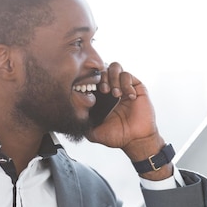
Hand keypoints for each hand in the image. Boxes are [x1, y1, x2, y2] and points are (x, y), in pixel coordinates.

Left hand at [86, 62, 172, 178]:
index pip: (93, 78)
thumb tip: (70, 119)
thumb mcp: (94, 132)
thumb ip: (83, 125)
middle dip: (102, 77)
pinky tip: (128, 97)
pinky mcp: (137, 87)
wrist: (135, 139)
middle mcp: (113, 88)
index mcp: (102, 96)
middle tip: (103, 90)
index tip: (92, 90)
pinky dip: (126, 84)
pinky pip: (128, 75)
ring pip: (115, 66)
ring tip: (115, 94)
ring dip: (113, 78)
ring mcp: (124, 86)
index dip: (91, 80)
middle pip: (103, 68)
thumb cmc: (117, 135)